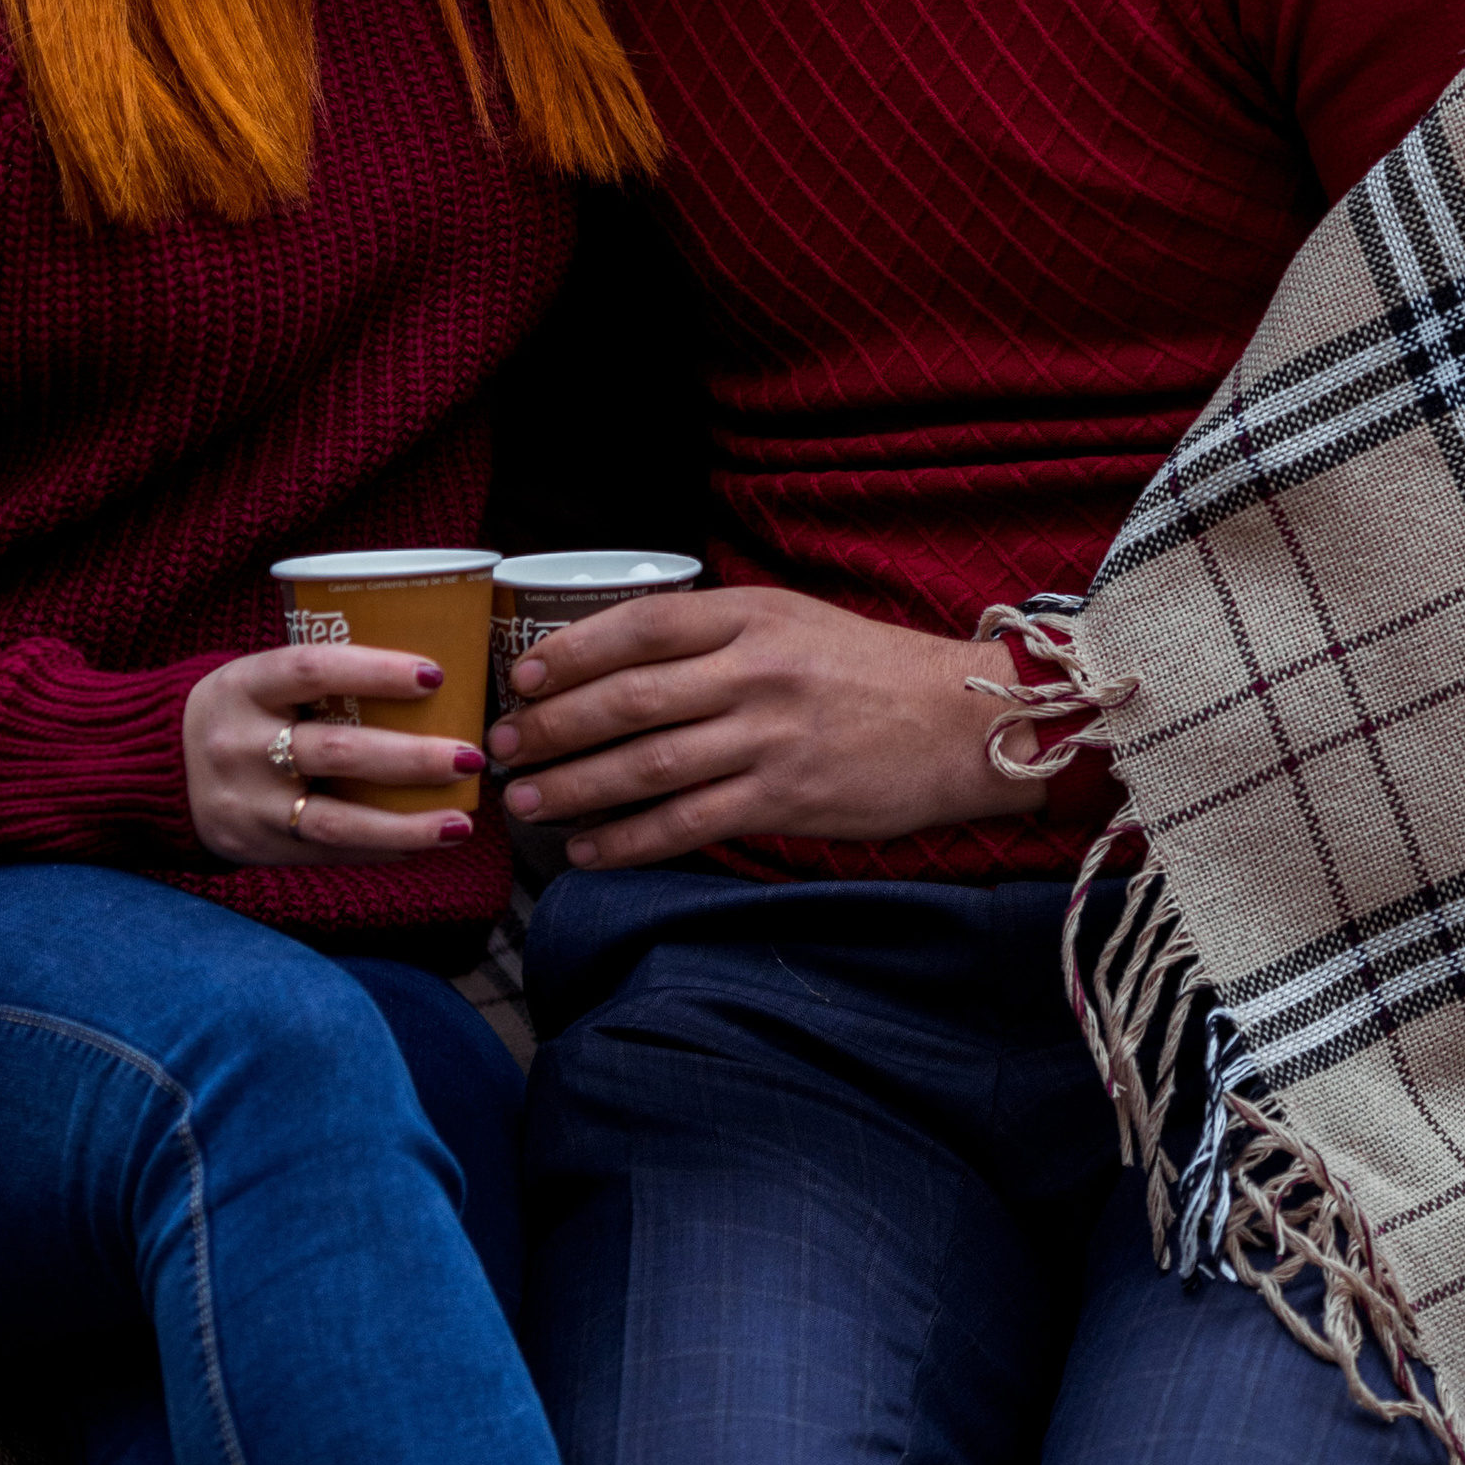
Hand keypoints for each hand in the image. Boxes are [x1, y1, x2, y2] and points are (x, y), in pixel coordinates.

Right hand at [183, 646, 487, 862]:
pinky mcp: (256, 848)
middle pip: (337, 752)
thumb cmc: (235, 709)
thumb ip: (317, 676)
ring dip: (405, 824)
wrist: (150, 767)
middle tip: (470, 755)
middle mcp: (241, 744)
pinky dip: (380, 849)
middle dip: (411, 758)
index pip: (313, 669)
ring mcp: (247, 804)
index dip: (376, 670)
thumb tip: (426, 676)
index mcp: (244, 684)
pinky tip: (423, 843)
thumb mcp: (255, 676)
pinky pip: (327, 853)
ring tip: (460, 823)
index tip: (435, 676)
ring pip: (335, 821)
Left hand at [483, 585, 1043, 869]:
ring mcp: (770, 737)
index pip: (641, 624)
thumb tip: (618, 659)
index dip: (571, 651)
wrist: (963, 722)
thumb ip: (716, 633)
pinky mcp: (786, 799)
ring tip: (527, 803)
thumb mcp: (793, 621)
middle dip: (551, 727)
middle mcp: (755, 671)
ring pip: (647, 765)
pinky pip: (689, 822)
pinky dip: (630, 840)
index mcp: (752, 614)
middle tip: (502, 748)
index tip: (522, 677)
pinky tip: (591, 850)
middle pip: (628, 698)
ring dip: (575, 787)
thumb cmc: (868, 669)